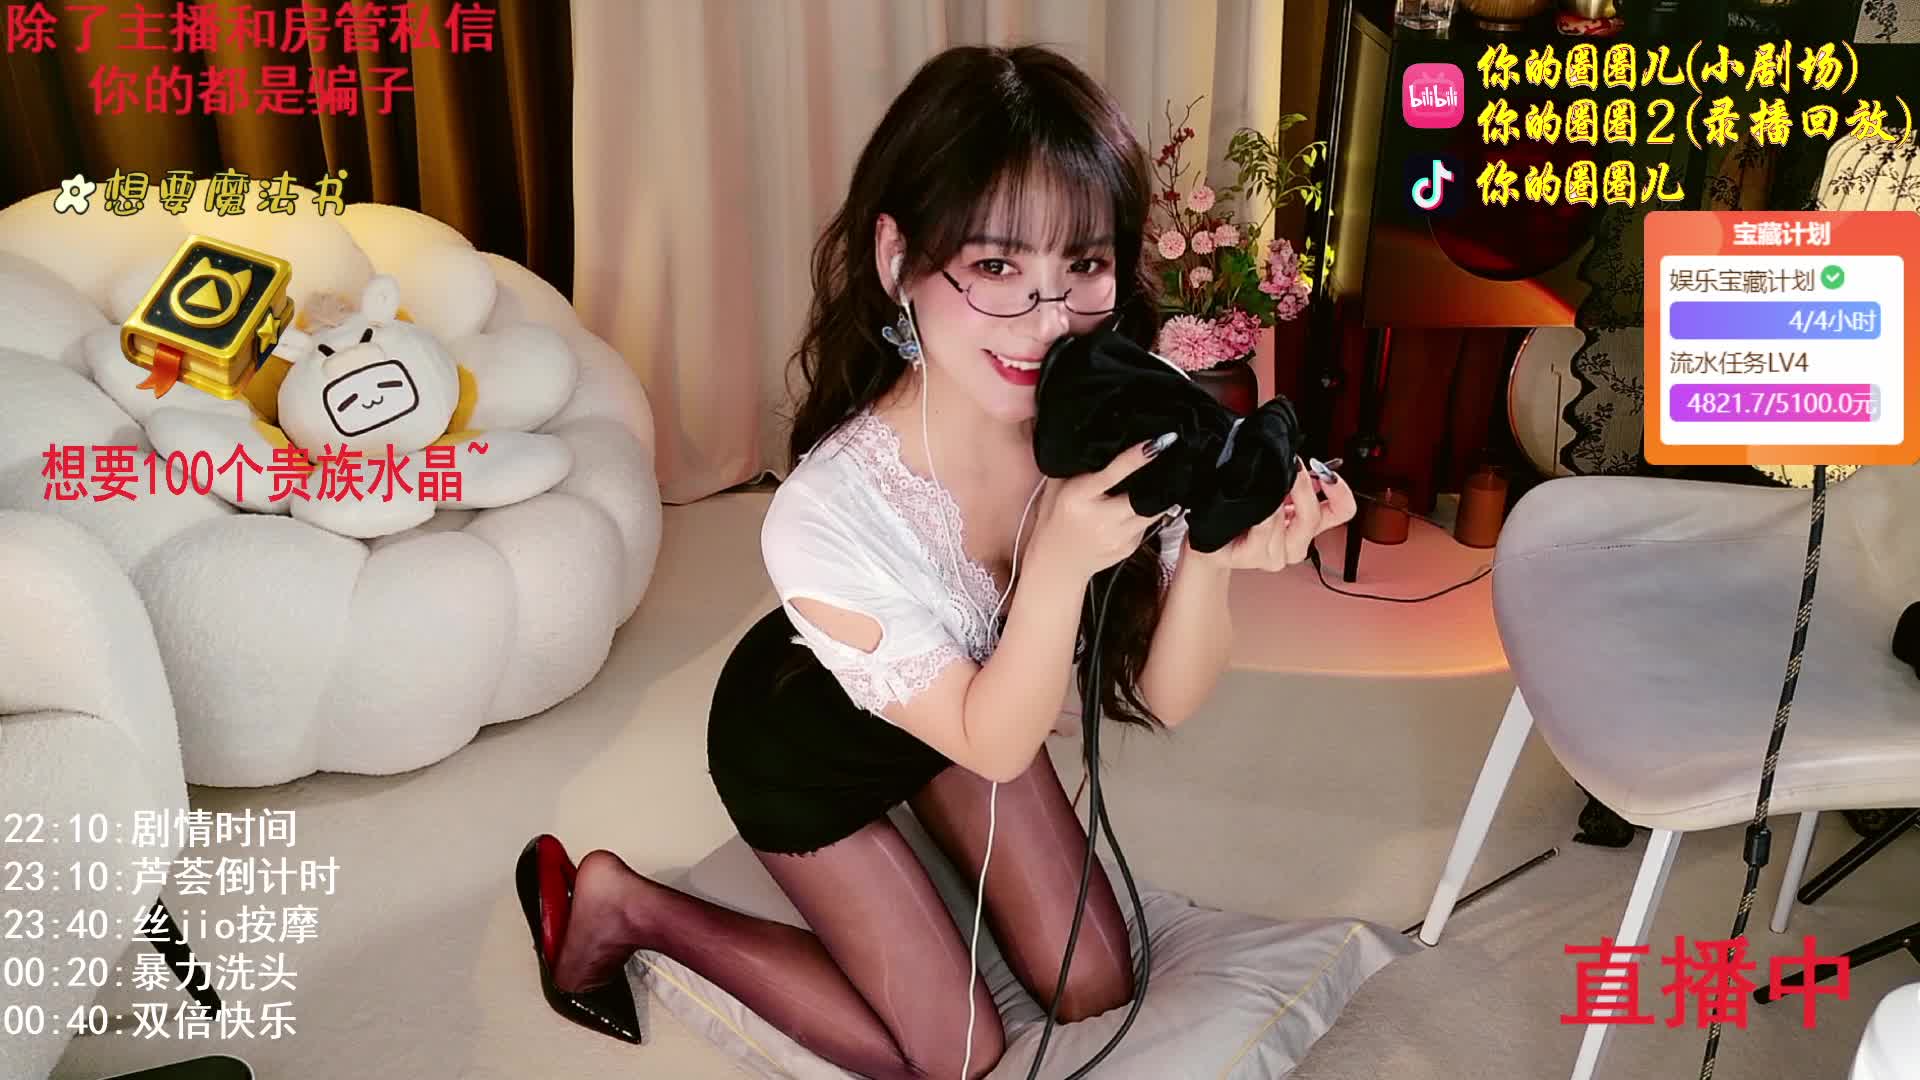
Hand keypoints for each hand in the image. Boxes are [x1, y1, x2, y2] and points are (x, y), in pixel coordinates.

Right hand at [1027, 435, 1168, 583]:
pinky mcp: (1128, 548)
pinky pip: (1147, 525)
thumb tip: (1101, 441)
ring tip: (1157, 484)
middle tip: (1169, 461)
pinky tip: (1135, 510)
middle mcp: (1100, 519)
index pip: (1114, 473)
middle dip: (1158, 478)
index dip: (1138, 457)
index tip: (1158, 443)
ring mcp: (1116, 537)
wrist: (1056, 563)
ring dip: (1157, 496)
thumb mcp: (1056, 489)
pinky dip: (1146, 514)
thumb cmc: (1055, 520)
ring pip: (1152, 511)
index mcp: (1078, 497)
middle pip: (1142, 495)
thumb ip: (1076, 467)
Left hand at [1188, 456, 1357, 571]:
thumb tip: (1304, 460)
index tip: (1327, 473)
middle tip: (1292, 467)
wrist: (1209, 537)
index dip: (1341, 491)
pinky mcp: (1255, 557)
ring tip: (1262, 487)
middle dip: (1303, 487)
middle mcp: (1297, 542)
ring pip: (1286, 523)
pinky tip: (1253, 506)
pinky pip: (1264, 531)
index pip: (1342, 511)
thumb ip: (1294, 478)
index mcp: (1307, 523)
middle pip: (1314, 517)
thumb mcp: (1273, 488)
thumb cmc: (1240, 511)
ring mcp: (1277, 554)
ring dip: (1275, 501)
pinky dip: (1261, 516)